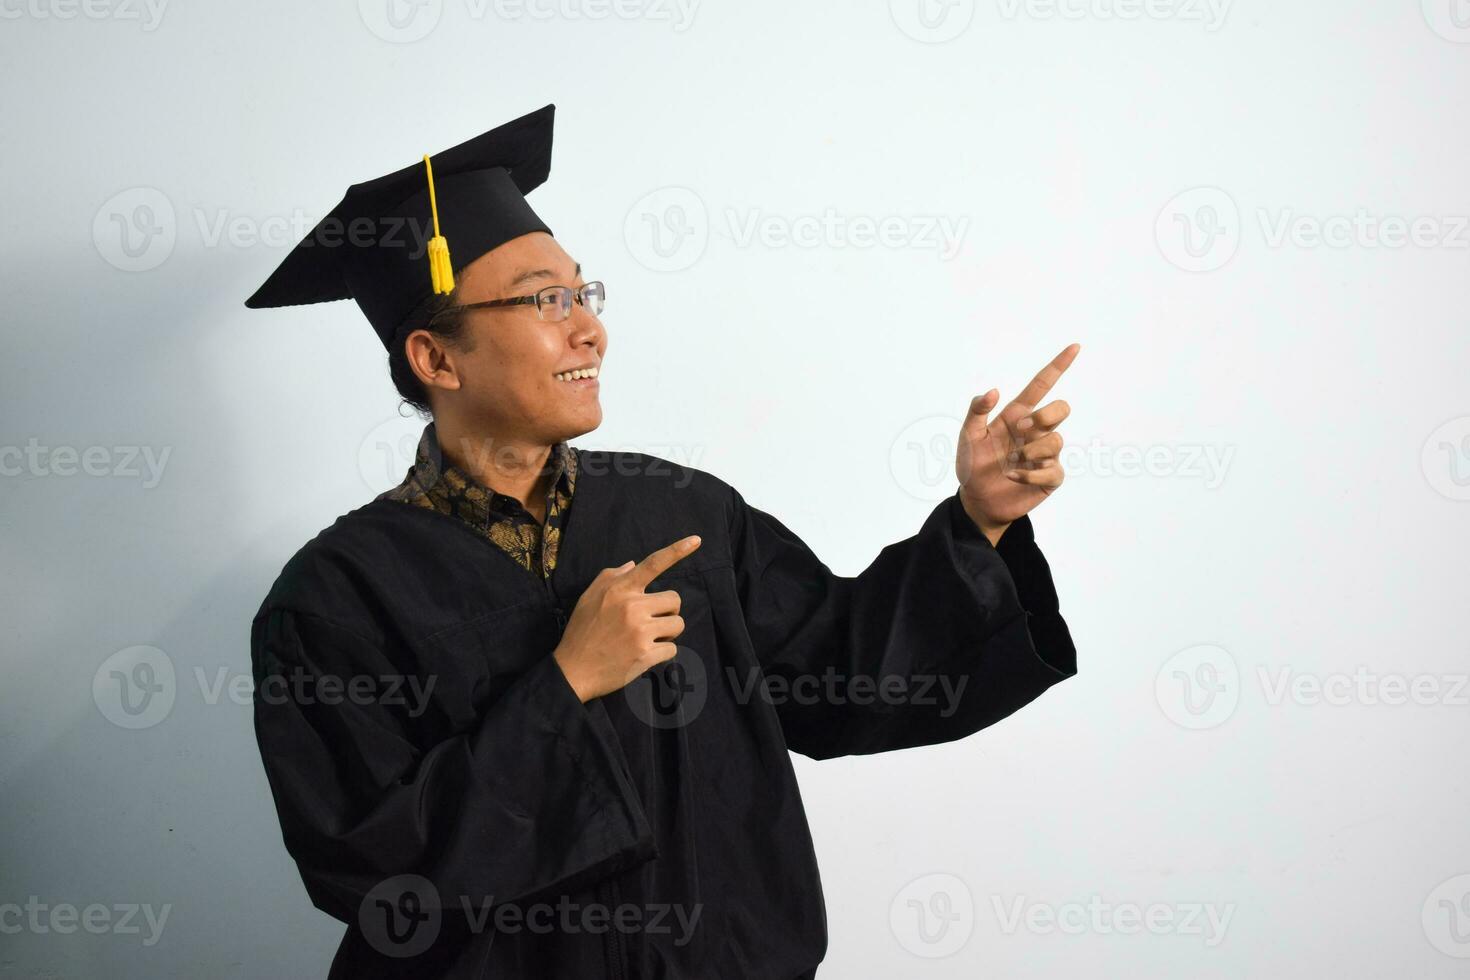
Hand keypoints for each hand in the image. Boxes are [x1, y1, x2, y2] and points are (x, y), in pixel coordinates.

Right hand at [553, 534, 702, 702]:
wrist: (573, 670)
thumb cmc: (581, 630)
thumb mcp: (589, 595)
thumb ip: (612, 576)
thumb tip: (634, 564)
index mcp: (620, 589)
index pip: (653, 564)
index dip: (677, 550)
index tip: (697, 540)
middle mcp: (632, 607)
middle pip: (674, 600)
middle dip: (667, 611)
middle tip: (649, 621)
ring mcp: (640, 631)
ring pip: (678, 624)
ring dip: (667, 632)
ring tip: (647, 638)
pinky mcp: (646, 655)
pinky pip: (672, 649)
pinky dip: (662, 653)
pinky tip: (644, 654)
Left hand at [955, 343, 1079, 537]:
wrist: (977, 499)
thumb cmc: (973, 464)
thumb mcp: (967, 436)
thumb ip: (976, 411)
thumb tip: (994, 391)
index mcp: (1017, 415)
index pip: (1042, 385)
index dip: (1059, 366)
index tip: (1075, 347)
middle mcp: (1035, 431)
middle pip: (1061, 408)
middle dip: (1046, 415)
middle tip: (1020, 430)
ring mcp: (1044, 453)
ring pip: (1056, 439)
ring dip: (1031, 450)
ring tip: (1010, 461)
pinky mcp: (1049, 476)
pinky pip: (1051, 469)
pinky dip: (1029, 472)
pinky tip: (1013, 475)